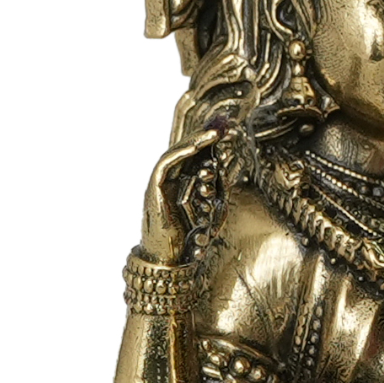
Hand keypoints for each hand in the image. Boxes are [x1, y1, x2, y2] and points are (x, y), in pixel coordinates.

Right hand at [138, 130, 217, 263]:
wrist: (171, 257)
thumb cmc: (191, 237)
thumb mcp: (213, 209)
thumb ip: (217, 189)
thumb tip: (223, 165)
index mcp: (184, 182)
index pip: (198, 156)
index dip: (211, 142)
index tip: (229, 131)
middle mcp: (172, 179)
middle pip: (188, 150)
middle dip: (205, 136)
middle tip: (222, 125)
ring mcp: (162, 182)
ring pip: (178, 153)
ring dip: (196, 140)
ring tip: (213, 133)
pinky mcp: (154, 187)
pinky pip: (166, 163)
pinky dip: (181, 152)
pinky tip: (196, 145)